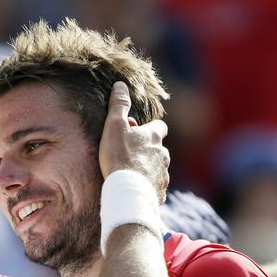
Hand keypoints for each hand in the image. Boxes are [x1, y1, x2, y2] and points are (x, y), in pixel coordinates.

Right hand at [99, 81, 169, 202]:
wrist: (127, 190)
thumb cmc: (119, 156)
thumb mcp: (114, 126)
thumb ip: (118, 105)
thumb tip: (121, 85)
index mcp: (153, 137)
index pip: (160, 126)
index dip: (151, 127)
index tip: (138, 130)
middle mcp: (163, 154)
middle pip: (159, 148)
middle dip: (148, 149)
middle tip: (129, 153)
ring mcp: (162, 174)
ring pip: (158, 168)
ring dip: (147, 168)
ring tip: (131, 172)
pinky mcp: (159, 191)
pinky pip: (155, 186)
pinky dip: (147, 185)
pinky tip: (135, 188)